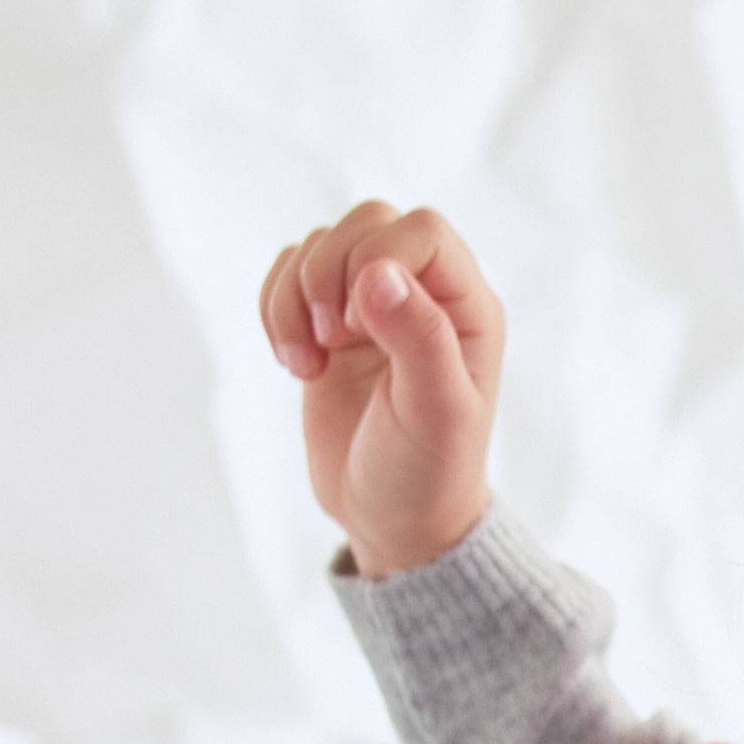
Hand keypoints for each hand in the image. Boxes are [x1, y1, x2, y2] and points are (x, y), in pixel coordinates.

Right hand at [259, 201, 504, 580]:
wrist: (393, 520)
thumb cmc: (427, 473)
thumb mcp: (434, 413)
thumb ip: (419, 339)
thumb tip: (377, 274)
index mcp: (467, 308)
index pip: (422, 231)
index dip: (378, 258)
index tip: (359, 324)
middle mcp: (424, 295)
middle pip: (366, 223)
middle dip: (330, 272)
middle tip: (331, 339)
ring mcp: (372, 307)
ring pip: (319, 246)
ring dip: (296, 298)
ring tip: (307, 363)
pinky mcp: (329, 324)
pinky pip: (288, 275)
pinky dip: (276, 309)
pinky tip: (296, 364)